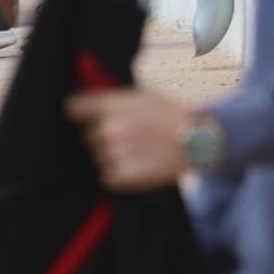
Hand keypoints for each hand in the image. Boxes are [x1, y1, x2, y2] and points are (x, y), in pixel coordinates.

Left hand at [65, 90, 198, 192]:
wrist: (200, 140)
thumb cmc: (172, 115)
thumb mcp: (141, 96)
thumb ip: (112, 100)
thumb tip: (89, 106)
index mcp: (110, 105)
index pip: (73, 108)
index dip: (82, 114)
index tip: (88, 118)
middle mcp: (108, 128)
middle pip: (88, 136)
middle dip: (103, 137)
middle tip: (131, 138)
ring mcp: (115, 153)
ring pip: (98, 157)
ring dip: (112, 157)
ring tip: (140, 152)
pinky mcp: (123, 176)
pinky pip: (107, 176)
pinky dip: (119, 175)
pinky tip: (138, 166)